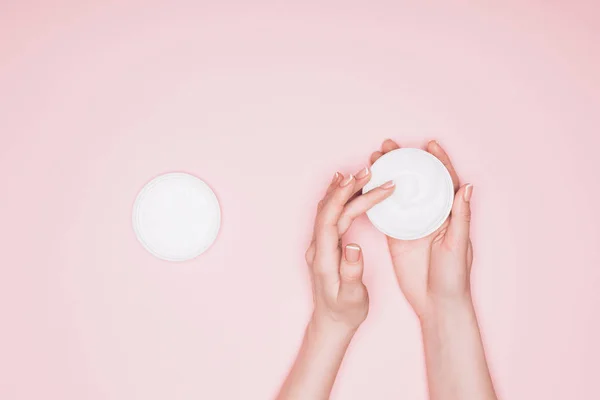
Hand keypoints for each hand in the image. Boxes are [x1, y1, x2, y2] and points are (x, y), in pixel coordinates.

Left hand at [305, 168, 395, 331]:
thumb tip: (353, 246)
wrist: (331, 323)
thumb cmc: (344, 312)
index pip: (330, 219)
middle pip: (330, 209)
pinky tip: (344, 186)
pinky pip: (330, 215)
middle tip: (371, 171)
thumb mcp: (352, 297)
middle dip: (349, 188)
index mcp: (323, 258)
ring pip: (329, 209)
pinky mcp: (326, 244)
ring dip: (344, 190)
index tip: (361, 181)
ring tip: (362, 173)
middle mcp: (318, 247)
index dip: (343, 197)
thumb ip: (352, 272)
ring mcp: (320, 245)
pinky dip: (339, 198)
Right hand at [369, 139, 473, 318]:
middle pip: (417, 182)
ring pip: (398, 193)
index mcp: (450, 214)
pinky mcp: (396, 236)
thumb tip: (467, 187)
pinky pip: (385, 213)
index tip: (429, 144)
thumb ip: (461, 217)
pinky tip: (365, 186)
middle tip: (389, 146)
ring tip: (374, 159)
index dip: (438, 161)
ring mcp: (412, 224)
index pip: (445, 181)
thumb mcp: (459, 245)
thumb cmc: (454, 277)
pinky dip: (375, 199)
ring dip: (387, 175)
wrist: (435, 304)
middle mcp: (430, 215)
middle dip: (405, 162)